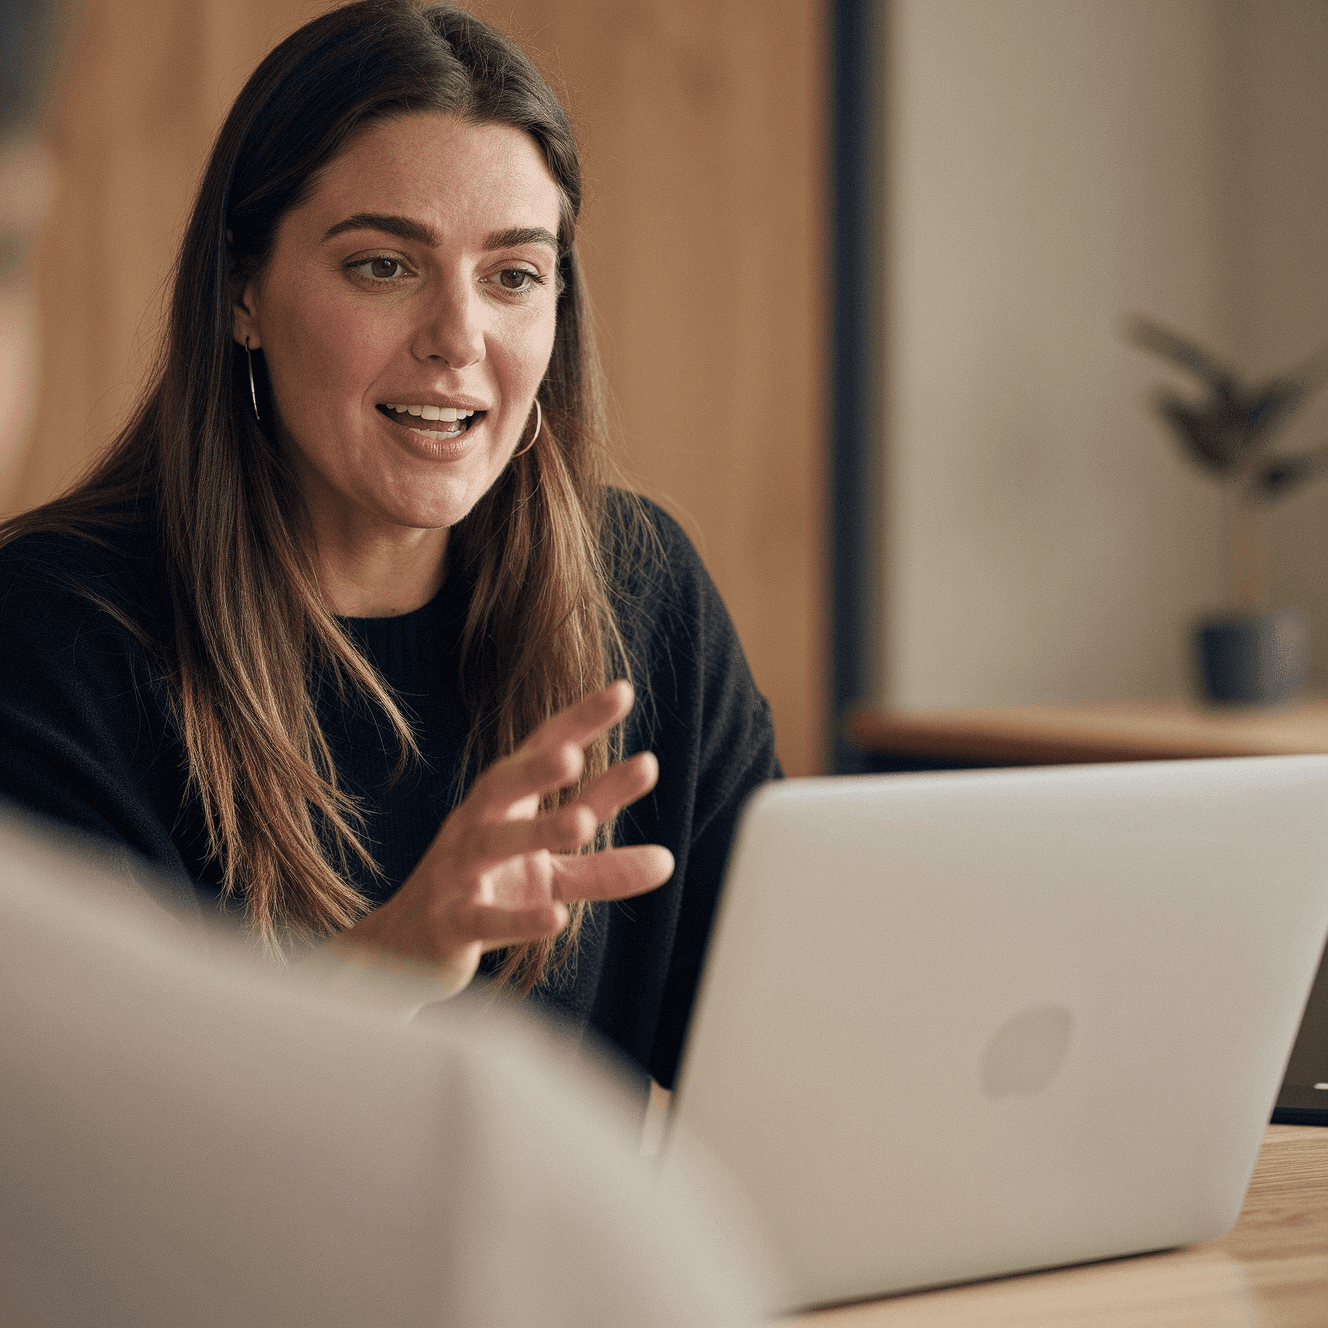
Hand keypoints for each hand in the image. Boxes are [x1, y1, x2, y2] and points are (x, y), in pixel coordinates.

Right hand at [330, 680, 673, 995]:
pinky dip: (519, 918)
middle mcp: (476, 826)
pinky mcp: (451, 925)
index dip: (578, 721)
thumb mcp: (548, 875)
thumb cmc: (485, 893)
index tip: (622, 692)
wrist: (406, 950)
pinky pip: (484, 919)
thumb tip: (668, 861)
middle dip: (536, 767)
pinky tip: (556, 918)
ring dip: (535, 830)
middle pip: (503, 785)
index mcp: (503, 803)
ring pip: (492, 845)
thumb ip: (604, 867)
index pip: (542, 750)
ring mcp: (457, 873)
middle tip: (575, 753)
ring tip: (582, 822)